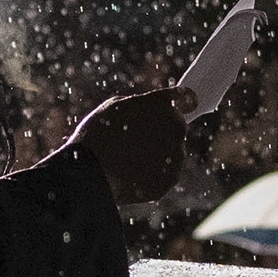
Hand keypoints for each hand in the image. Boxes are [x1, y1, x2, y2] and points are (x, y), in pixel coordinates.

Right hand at [74, 89, 190, 204]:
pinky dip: (153, 174)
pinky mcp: (170, 179)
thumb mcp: (114, 107)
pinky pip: (165, 175)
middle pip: (177, 128)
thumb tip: (148, 110)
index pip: (187, 97)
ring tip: (129, 159)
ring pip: (172, 153)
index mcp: (162, 104)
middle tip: (137, 139)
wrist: (90, 172)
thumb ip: (140, 104)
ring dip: (158, 154)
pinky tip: (131, 173)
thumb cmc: (96, 135)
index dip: (184, 101)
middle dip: (162, 131)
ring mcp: (175, 156)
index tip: (183, 105)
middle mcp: (175, 127)